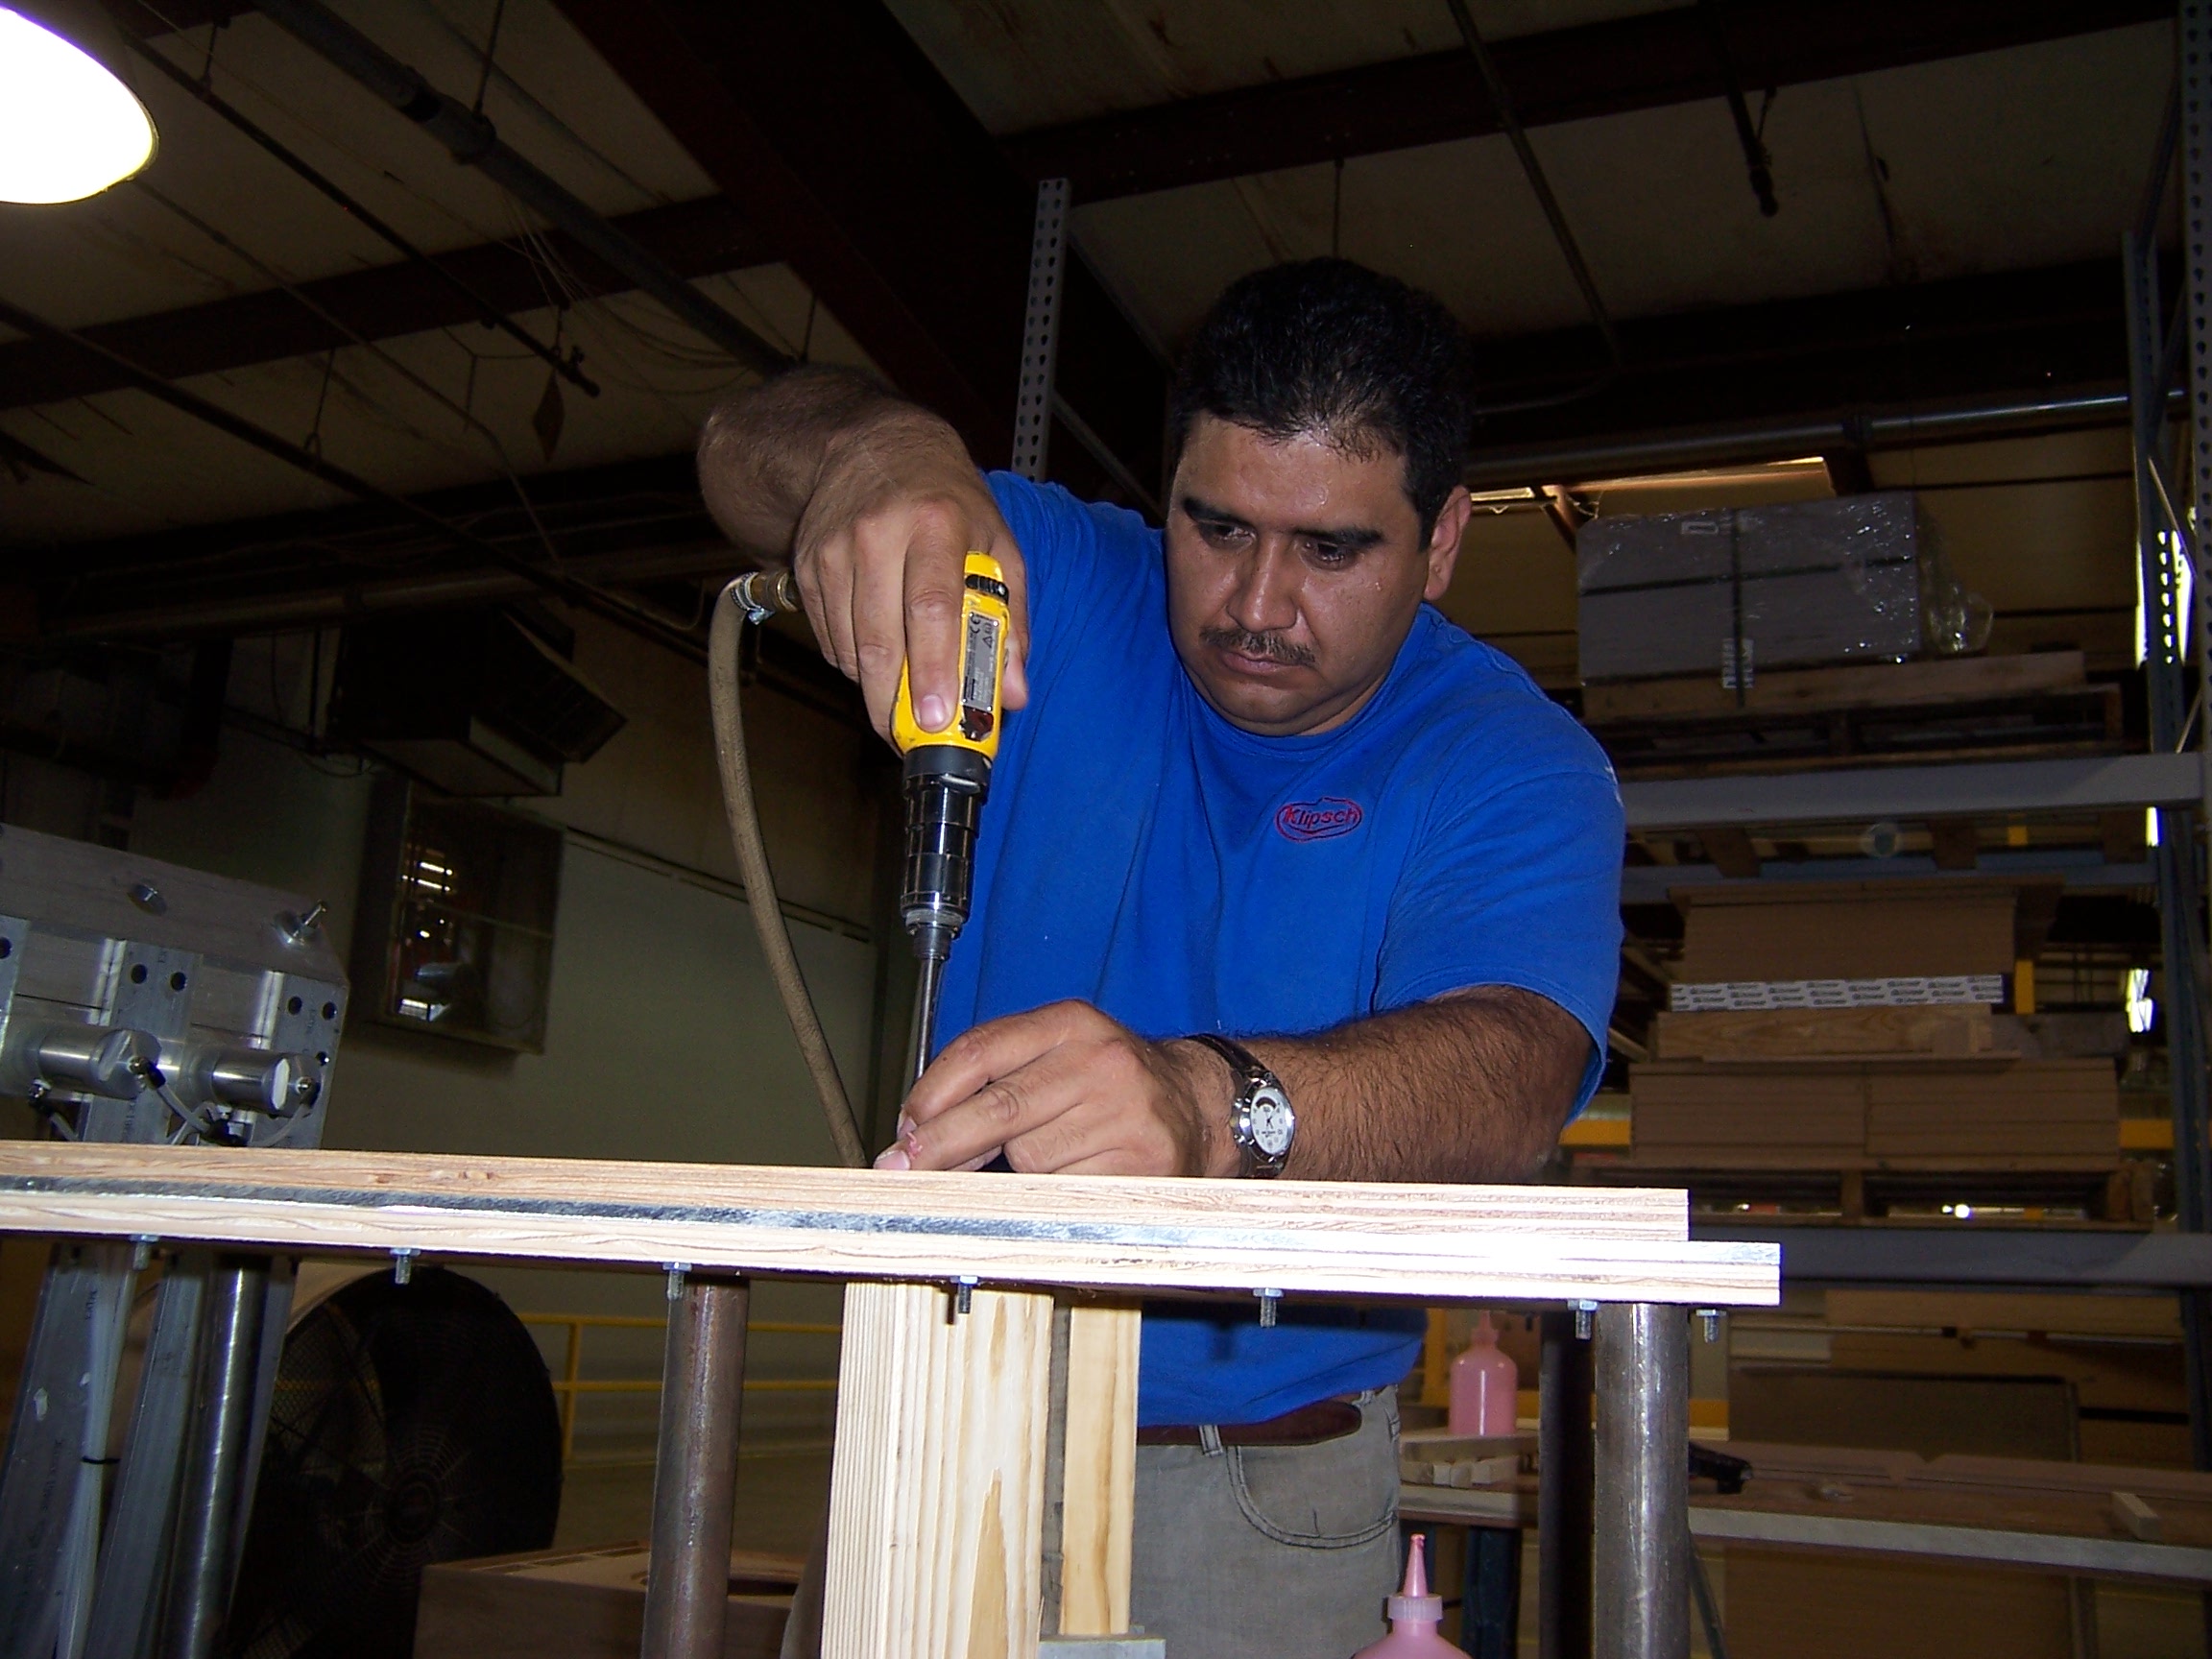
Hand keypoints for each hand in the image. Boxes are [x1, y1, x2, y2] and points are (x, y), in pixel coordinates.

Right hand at [790, 408, 1031, 741]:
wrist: (870, 444)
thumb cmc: (946, 499)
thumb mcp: (996, 541)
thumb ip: (1011, 619)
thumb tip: (1011, 692)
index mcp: (936, 522)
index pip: (931, 605)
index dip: (932, 667)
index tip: (936, 717)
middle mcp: (879, 533)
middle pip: (882, 638)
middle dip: (895, 701)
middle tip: (911, 738)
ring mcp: (835, 549)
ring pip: (851, 646)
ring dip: (875, 689)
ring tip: (899, 706)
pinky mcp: (807, 565)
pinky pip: (830, 637)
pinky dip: (853, 663)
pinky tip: (876, 661)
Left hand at [875, 1000, 1236, 1176]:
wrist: (1199, 1105)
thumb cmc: (1109, 1084)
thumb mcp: (1056, 1055)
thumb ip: (993, 1078)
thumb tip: (918, 1133)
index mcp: (1069, 1022)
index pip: (980, 1052)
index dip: (930, 1095)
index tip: (902, 1130)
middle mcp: (1099, 1060)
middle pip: (998, 1108)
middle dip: (940, 1145)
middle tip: (901, 1170)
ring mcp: (1124, 1111)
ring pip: (1029, 1156)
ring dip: (1018, 1170)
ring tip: (1053, 1155)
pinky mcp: (1142, 1162)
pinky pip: (1065, 1191)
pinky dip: (1053, 1195)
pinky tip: (1076, 1177)